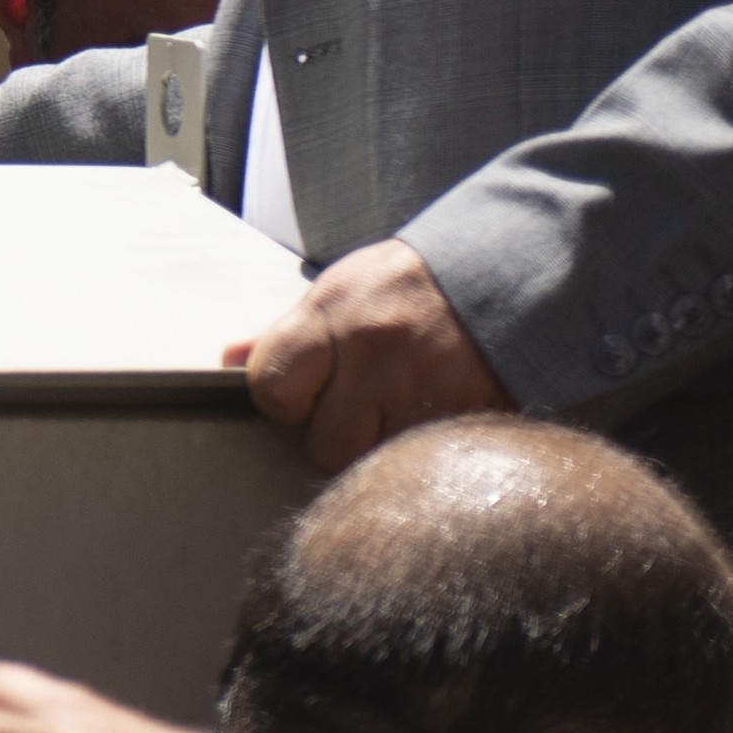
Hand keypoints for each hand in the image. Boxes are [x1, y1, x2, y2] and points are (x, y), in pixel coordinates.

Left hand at [233, 239, 512, 468]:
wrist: (504, 270)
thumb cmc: (407, 284)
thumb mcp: (338, 290)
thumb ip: (285, 334)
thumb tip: (227, 359)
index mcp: (332, 316)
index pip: (272, 389)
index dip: (282, 402)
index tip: (304, 394)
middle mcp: (375, 355)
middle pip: (325, 445)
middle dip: (336, 435)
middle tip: (359, 407)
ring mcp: (426, 389)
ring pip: (376, 461)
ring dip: (382, 446)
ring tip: (399, 409)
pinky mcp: (471, 416)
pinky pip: (426, 458)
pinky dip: (424, 450)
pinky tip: (433, 416)